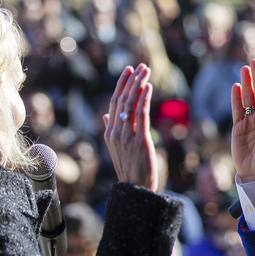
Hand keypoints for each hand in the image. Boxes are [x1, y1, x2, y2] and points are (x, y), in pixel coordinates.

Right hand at [104, 64, 158, 190]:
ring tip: (146, 71)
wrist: (136, 189)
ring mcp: (126, 136)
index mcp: (110, 133)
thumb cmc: (130, 169)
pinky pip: (141, 115)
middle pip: (121, 100)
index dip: (121, 85)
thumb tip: (106, 115)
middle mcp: (115, 132)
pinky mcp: (139, 140)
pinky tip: (148, 87)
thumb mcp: (117, 148)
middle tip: (139, 66)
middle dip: (131, 81)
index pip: (114, 103)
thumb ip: (111, 130)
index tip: (129, 71)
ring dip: (139, 85)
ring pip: (130, 104)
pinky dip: (144, 99)